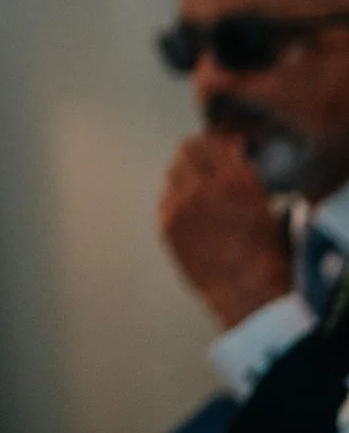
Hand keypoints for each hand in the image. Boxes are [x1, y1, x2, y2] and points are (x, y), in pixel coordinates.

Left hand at [161, 130, 293, 325]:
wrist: (247, 290)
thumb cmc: (266, 253)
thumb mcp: (265, 204)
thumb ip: (243, 174)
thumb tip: (229, 153)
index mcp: (232, 179)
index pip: (211, 141)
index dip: (215, 141)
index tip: (221, 145)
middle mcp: (202, 186)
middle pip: (187, 149)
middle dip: (198, 152)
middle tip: (207, 161)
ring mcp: (179, 204)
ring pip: (174, 171)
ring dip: (186, 172)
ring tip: (200, 187)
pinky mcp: (166, 222)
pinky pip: (166, 197)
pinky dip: (177, 196)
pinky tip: (190, 209)